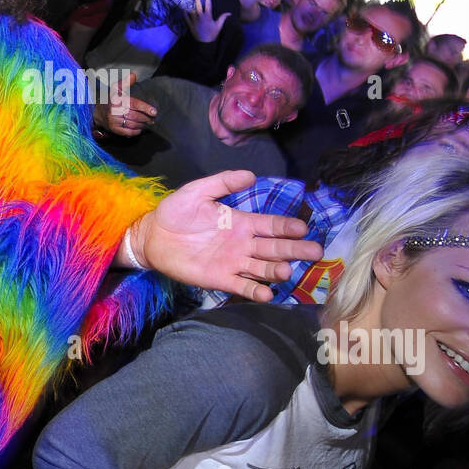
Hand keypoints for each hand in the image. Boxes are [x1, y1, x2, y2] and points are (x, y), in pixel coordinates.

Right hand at [93, 71, 155, 135]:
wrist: (97, 112)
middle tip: (154, 118)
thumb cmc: (110, 100)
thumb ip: (126, 82)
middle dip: (146, 118)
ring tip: (149, 123)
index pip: (133, 104)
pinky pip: (128, 132)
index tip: (154, 111)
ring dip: (143, 124)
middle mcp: (114, 111)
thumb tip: (134, 75)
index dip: (145, 108)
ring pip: (132, 124)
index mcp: (117, 100)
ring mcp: (114, 121)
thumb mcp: (116, 89)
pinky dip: (136, 131)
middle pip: (135, 115)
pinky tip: (140, 128)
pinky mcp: (114, 129)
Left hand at [128, 170, 322, 301]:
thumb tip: (251, 174)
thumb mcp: (199, 191)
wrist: (153, 235)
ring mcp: (233, 263)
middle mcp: (243, 244)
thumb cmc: (176, 212)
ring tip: (287, 271)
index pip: (271, 225)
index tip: (303, 228)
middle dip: (295, 250)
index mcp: (241, 222)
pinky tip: (266, 294)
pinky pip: (242, 286)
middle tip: (315, 251)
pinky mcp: (220, 279)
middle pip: (274, 248)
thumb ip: (223, 182)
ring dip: (276, 270)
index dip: (287, 227)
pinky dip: (255, 290)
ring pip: (262, 268)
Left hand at [184, 0, 229, 42]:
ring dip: (190, 4)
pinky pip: (186, 18)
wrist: (205, 43)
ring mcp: (195, 21)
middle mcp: (201, 17)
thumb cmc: (212, 34)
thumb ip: (223, 18)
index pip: (208, 5)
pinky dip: (184, 13)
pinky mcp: (190, 25)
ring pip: (191, 11)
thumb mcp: (219, 26)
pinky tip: (183, 9)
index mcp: (208, 17)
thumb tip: (229, 13)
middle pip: (198, 6)